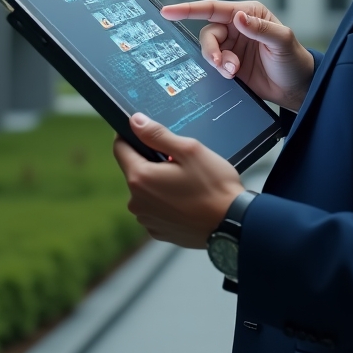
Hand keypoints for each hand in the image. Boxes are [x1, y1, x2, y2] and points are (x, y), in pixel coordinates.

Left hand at [113, 113, 244, 246]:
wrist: (232, 224)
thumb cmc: (213, 186)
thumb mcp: (188, 150)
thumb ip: (157, 135)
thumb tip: (135, 122)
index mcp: (140, 178)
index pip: (120, 149)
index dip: (130, 136)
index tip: (145, 132)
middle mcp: (137, 202)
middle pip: (135, 170)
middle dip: (152, 161)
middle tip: (179, 161)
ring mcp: (147, 219)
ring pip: (146, 190)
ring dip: (159, 182)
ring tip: (187, 182)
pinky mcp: (158, 231)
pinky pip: (155, 208)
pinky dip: (166, 201)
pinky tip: (187, 199)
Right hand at [161, 0, 314, 110]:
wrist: (296, 89)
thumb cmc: (294, 59)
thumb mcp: (282, 41)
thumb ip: (260, 28)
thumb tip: (238, 17)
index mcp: (248, 13)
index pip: (214, 8)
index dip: (189, 9)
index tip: (167, 11)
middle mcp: (237, 28)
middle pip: (209, 33)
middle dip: (212, 50)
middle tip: (225, 66)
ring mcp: (232, 48)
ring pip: (209, 51)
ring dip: (218, 63)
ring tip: (233, 73)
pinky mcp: (229, 66)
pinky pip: (213, 66)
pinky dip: (219, 72)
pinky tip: (231, 77)